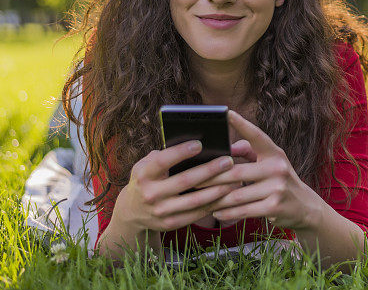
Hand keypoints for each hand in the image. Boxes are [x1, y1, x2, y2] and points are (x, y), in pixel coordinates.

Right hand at [112, 140, 239, 232]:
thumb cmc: (147, 179)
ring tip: (235, 180)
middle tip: (228, 160)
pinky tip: (227, 195)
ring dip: (217, 190)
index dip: (180, 152)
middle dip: (209, 170)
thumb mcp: (147, 165)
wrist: (132, 212)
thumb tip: (193, 144)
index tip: (199, 144)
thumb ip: (165, 155)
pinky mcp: (170, 224)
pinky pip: (196, 214)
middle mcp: (151, 194)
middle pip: (185, 181)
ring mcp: (161, 211)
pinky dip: (213, 204)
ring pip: (194, 201)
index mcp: (144, 174)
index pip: (163, 161)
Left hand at [200, 110, 324, 230]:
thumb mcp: (269, 162)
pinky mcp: (274, 207)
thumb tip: (228, 148)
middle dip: (211, 177)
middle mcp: (277, 168)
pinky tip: (216, 212)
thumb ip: (249, 152)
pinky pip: (243, 210)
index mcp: (275, 153)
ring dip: (216, 198)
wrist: (305, 206)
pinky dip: (227, 212)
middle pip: (236, 172)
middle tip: (192, 179)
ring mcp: (277, 188)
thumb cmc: (278, 180)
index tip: (226, 113)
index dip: (242, 124)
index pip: (257, 136)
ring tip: (201, 198)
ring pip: (237, 194)